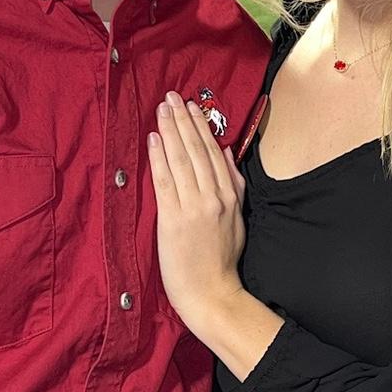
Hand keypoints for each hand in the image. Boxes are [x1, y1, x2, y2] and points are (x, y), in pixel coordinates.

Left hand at [149, 90, 245, 337]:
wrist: (211, 293)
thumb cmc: (222, 260)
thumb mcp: (238, 219)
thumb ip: (233, 185)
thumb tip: (225, 153)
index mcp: (229, 196)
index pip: (213, 153)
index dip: (201, 127)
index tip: (191, 107)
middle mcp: (213, 197)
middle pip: (196, 151)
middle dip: (183, 121)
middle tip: (172, 98)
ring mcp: (193, 207)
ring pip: (181, 160)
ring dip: (169, 132)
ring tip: (161, 110)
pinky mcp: (173, 219)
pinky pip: (164, 181)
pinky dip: (158, 157)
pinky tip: (153, 139)